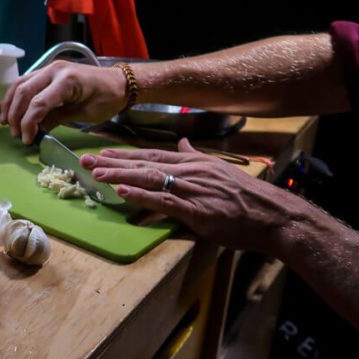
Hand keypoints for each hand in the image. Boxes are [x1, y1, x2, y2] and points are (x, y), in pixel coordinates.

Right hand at [0, 61, 126, 143]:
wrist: (119, 82)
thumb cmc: (107, 99)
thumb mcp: (85, 114)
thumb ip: (58, 119)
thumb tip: (36, 131)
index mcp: (67, 81)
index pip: (38, 103)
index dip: (28, 123)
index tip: (26, 140)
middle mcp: (54, 70)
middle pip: (24, 92)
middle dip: (16, 115)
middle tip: (15, 134)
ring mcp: (49, 68)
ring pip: (20, 84)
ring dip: (10, 104)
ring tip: (7, 122)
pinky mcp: (47, 70)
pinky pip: (26, 81)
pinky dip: (16, 95)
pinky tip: (11, 108)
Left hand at [80, 139, 306, 253]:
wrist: (274, 216)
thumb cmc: (247, 197)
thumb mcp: (220, 169)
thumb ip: (196, 156)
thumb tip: (183, 142)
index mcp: (193, 162)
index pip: (151, 154)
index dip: (124, 153)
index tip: (101, 151)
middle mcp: (189, 171)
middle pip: (143, 163)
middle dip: (112, 161)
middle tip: (84, 160)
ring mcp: (192, 189)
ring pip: (149, 178)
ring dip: (119, 175)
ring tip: (95, 173)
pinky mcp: (197, 210)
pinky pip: (163, 200)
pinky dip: (141, 194)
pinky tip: (122, 192)